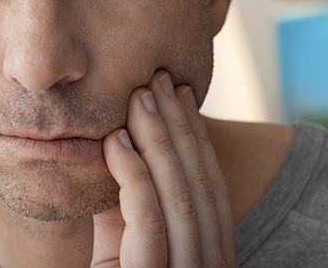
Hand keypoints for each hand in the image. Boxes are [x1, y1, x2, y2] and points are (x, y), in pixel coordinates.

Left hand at [91, 70, 237, 266]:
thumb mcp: (124, 239)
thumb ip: (128, 202)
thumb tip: (121, 142)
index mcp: (212, 253)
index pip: (211, 184)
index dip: (197, 134)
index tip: (182, 92)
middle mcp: (212, 265)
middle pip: (200, 183)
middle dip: (179, 124)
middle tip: (159, 78)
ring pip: (180, 194)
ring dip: (159, 137)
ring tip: (140, 95)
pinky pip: (148, 219)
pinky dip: (133, 174)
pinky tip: (116, 140)